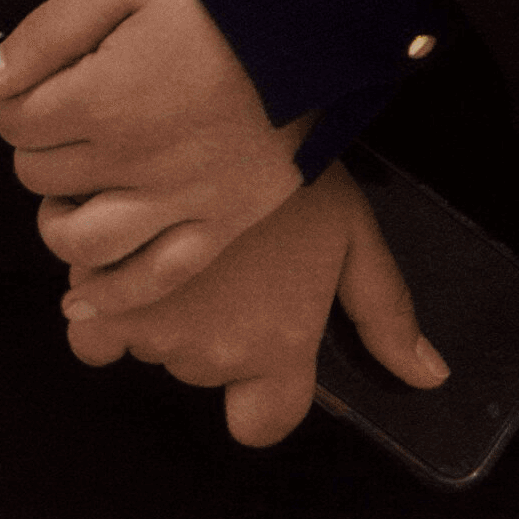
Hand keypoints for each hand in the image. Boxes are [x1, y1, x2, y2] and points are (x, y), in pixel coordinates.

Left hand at [0, 0, 306, 304]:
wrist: (324, 9)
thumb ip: (46, 34)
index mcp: (104, 96)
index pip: (17, 121)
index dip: (18, 97)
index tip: (43, 79)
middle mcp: (134, 160)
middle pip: (43, 175)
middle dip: (39, 147)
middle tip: (67, 118)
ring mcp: (180, 200)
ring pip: (82, 240)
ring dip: (59, 219)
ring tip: (72, 189)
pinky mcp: (222, 222)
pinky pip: (154, 277)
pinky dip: (111, 294)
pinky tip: (82, 293)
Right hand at [53, 159, 446, 446]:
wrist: (222, 97)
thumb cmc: (295, 160)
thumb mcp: (352, 228)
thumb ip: (385, 310)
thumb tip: (431, 377)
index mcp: (278, 348)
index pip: (263, 421)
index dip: (257, 394)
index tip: (256, 343)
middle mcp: (214, 352)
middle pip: (200, 366)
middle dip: (209, 318)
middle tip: (225, 252)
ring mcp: (155, 327)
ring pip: (149, 340)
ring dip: (157, 301)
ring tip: (179, 230)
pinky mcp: (99, 293)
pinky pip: (87, 328)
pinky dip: (97, 299)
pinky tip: (118, 248)